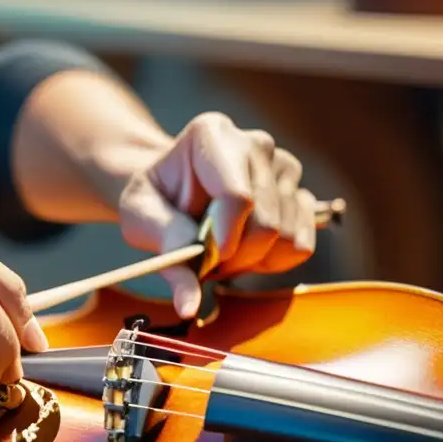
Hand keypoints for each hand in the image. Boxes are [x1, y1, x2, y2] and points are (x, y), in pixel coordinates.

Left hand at [118, 112, 317, 318]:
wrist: (170, 190)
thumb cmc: (153, 199)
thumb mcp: (141, 221)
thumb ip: (169, 257)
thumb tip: (189, 306)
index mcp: (211, 135)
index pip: (238, 194)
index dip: (226, 237)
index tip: (207, 258)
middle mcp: (255, 145)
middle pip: (266, 222)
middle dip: (234, 256)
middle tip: (205, 260)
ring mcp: (283, 169)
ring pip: (286, 236)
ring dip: (251, 260)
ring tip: (221, 251)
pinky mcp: (300, 194)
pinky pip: (300, 245)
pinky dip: (272, 261)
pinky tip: (245, 251)